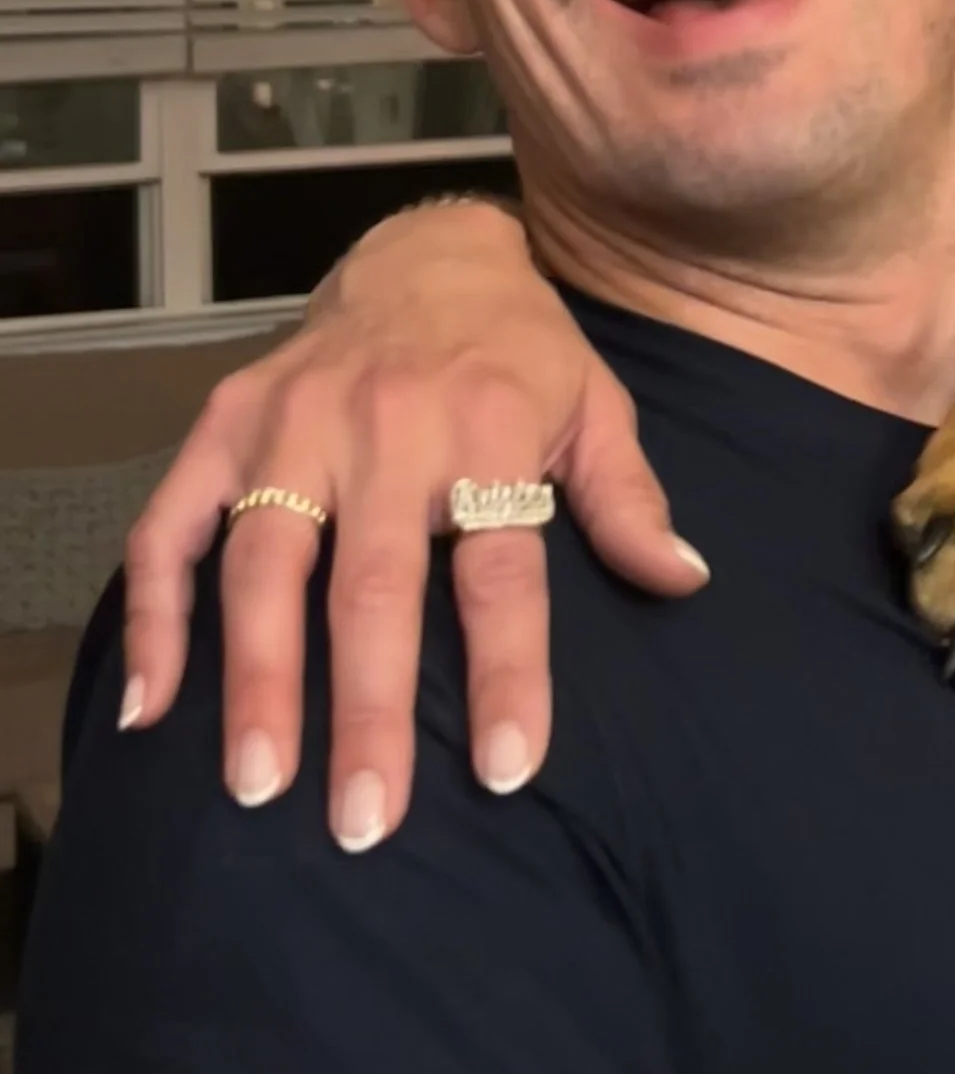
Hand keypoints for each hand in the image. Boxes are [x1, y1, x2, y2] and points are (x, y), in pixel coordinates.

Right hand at [120, 196, 703, 850]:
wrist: (427, 254)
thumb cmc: (520, 353)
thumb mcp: (595, 406)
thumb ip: (627, 499)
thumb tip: (683, 581)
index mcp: (490, 424)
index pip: (502, 567)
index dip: (507, 670)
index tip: (506, 769)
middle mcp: (386, 423)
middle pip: (373, 584)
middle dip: (367, 708)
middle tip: (364, 819)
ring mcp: (293, 422)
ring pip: (264, 565)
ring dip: (256, 680)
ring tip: (259, 785)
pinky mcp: (224, 421)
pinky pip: (170, 525)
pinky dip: (155, 613)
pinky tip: (153, 705)